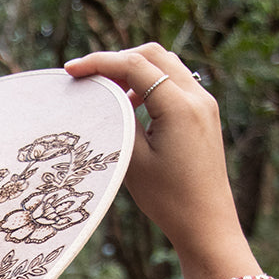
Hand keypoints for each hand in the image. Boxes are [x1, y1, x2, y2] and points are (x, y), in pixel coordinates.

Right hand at [65, 42, 260, 278]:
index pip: (136, 65)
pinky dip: (150, 83)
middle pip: (153, 55)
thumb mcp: (134, 160)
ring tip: (108, 91)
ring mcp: (205, 104)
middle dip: (118, 59)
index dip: (100, 62)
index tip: (72, 70)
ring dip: (135, 69)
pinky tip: (131, 104)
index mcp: (180, 107)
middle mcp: (198, 98)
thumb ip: (120, 119)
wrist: (206, 224)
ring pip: (166, 65)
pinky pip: (175, 83)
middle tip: (89, 77)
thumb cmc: (169, 199)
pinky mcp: (205, 115)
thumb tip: (106, 95)